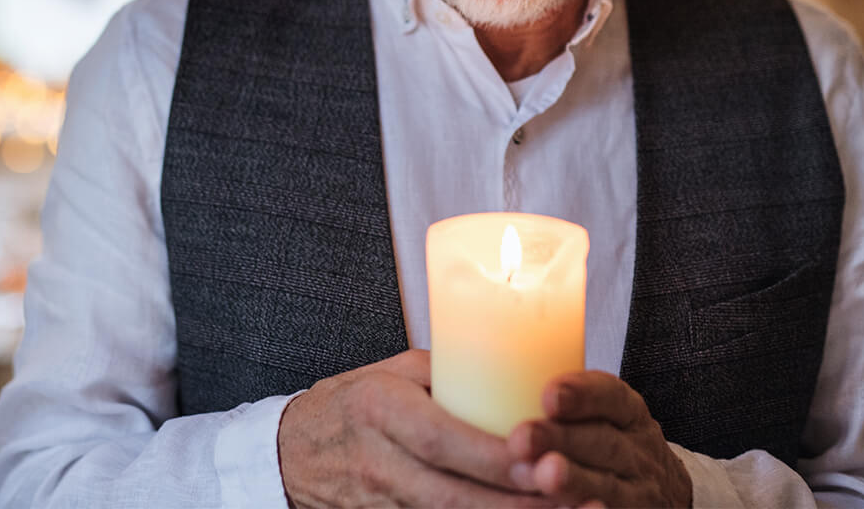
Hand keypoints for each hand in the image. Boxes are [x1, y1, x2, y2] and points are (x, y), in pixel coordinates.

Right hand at [278, 349, 553, 507]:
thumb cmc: (351, 402)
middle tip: (570, 494)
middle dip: (514, 501)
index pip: (440, 439)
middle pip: (452, 495)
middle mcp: (381, 462)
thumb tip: (508, 368)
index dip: (491, 455)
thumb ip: (446, 372)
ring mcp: (383, 503)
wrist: (293, 452)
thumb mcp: (391, 371)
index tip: (539, 456)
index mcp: (380, 409)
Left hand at [506, 371, 692, 507]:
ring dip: (574, 482)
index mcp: (629, 414)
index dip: (582, 394)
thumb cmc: (611, 442)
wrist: (664, 495)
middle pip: (604, 443)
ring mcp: (641, 493)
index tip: (549, 395)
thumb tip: (486, 357)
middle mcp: (639, 452)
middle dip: (562, 439)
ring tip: (541, 475)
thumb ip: (564, 400)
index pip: (611, 396)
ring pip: (609, 488)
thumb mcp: (604, 415)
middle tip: (522, 438)